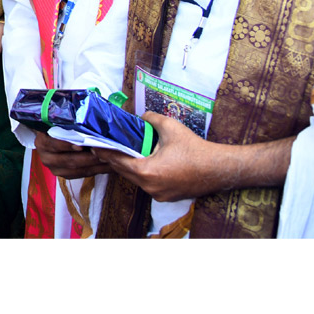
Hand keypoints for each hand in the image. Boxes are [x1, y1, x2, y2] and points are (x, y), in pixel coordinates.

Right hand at [34, 129, 112, 178]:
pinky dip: (96, 170)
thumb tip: (83, 119)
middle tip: (104, 152)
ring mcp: (55, 168)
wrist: (53, 136)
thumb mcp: (59, 122)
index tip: (82, 145)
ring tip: (109, 160)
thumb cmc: (59, 126)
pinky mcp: (64, 175)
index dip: (68, 145)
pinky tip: (107, 166)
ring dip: (95, 165)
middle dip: (88, 157)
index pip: (54, 144)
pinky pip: (82, 175)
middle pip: (69, 160)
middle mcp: (46, 157)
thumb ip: (68, 123)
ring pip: (77, 170)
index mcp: (42, 142)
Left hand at [93, 113, 219, 201]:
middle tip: (103, 146)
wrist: (220, 169)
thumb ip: (150, 118)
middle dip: (114, 159)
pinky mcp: (167, 196)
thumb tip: (141, 117)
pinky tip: (141, 162)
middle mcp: (150, 187)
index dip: (104, 152)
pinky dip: (141, 173)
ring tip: (120, 152)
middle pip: (124, 172)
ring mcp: (158, 194)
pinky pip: (147, 184)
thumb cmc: (195, 148)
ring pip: (135, 179)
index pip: (117, 161)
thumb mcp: (170, 126)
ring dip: (127, 167)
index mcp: (146, 171)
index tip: (93, 145)